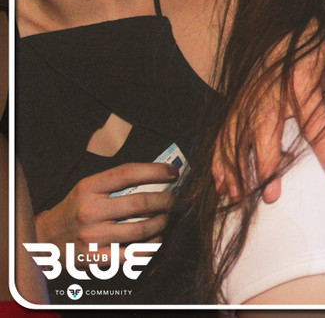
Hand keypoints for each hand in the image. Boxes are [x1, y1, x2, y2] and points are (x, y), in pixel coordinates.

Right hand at [33, 162, 177, 258]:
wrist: (45, 238)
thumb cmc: (75, 208)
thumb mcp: (88, 188)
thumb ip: (117, 182)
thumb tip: (158, 175)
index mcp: (88, 188)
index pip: (128, 173)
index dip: (155, 171)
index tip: (173, 173)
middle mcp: (89, 210)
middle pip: (139, 203)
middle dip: (164, 200)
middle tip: (172, 200)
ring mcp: (92, 235)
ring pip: (140, 229)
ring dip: (161, 222)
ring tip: (166, 218)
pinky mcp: (94, 257)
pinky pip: (131, 254)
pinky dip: (150, 246)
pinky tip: (156, 239)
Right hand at [213, 44, 324, 203]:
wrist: (286, 22)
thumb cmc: (316, 46)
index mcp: (300, 82)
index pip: (315, 122)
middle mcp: (270, 91)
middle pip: (265, 132)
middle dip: (266, 166)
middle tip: (271, 196)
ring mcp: (249, 96)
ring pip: (237, 135)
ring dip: (236, 167)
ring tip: (240, 196)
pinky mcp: (237, 100)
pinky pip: (223, 130)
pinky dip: (219, 157)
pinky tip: (223, 181)